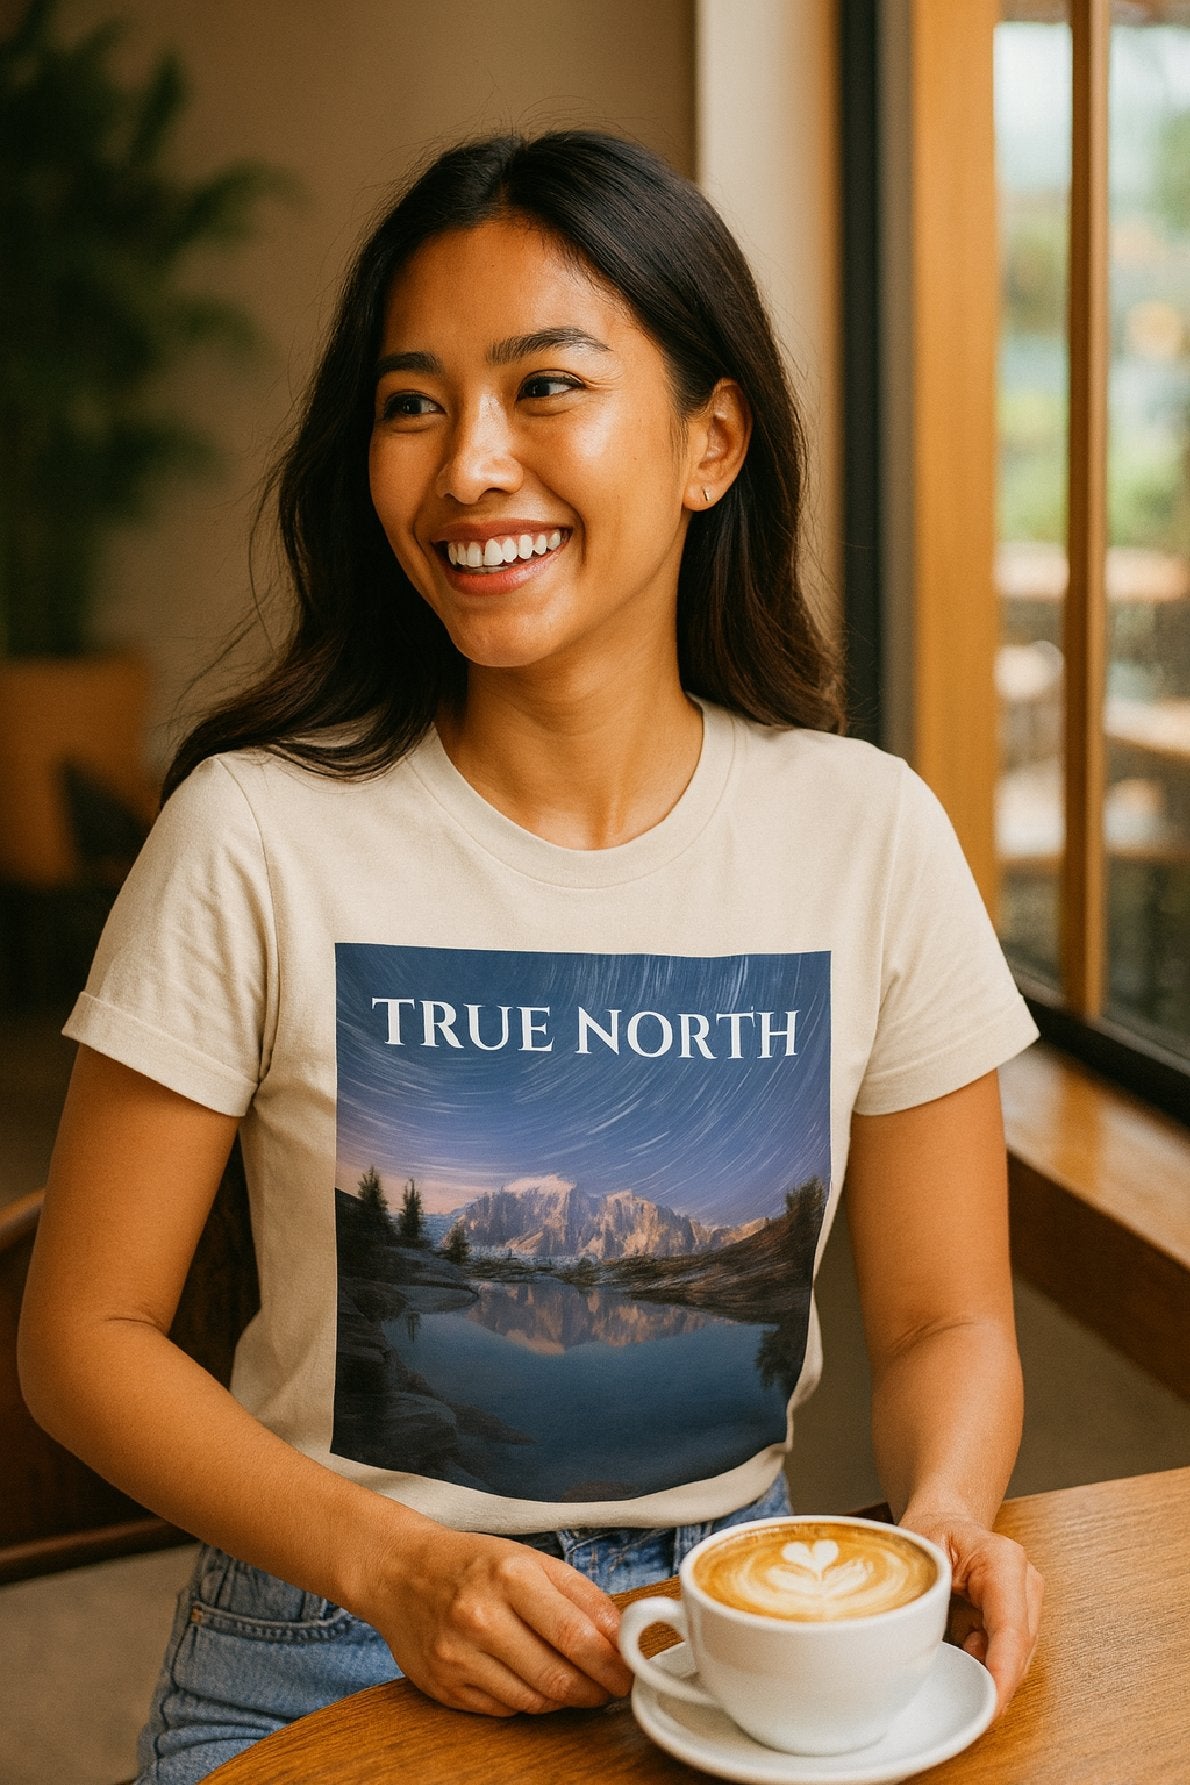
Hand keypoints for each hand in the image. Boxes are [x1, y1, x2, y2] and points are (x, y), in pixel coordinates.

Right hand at [364, 1519, 633, 1716]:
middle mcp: (480, 1616)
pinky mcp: (443, 1686)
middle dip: (595, 1690)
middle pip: (558, 1676)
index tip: (627, 1674)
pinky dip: (529, 1702)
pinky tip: (533, 1682)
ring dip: (565, 1699)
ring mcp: (458, 1655)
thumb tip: (621, 1637)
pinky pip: (504, 1710)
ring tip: (576, 1685)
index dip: (611, 1664)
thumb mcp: (529, 1559)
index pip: (576, 1634)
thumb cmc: (472, 1564)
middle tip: (609, 1689)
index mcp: (510, 1575)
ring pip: (534, 1700)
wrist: (400, 1572)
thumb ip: (580, 1595)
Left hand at [899, 1511, 1042, 1715]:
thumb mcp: (919, 1555)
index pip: (1011, 1631)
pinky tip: (960, 1654)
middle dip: (994, 1684)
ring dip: (987, 1673)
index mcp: (1003, 1562)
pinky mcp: (1022, 1619)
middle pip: (1019, 1652)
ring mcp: (1028, 1602)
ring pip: (1016, 1659)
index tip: (990, 1708)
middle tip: (960, 1704)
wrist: (946, 1519)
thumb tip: (920, 1642)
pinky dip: (985, 1665)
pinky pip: (1008, 1656)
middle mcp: (1025, 1583)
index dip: (1002, 1675)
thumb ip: (926, 1596)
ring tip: (950, 1657)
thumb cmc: (932, 1531)